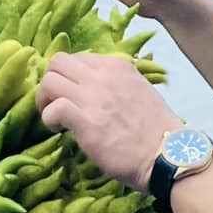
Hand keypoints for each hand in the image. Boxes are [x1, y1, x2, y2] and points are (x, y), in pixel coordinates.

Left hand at [35, 52, 177, 193]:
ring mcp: (94, 96)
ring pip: (49, 80)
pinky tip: (58, 130)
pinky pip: (53, 108)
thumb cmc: (155, 129)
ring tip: (54, 118)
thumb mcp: (140, 89)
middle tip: (54, 103)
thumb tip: (92, 88)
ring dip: (45, 100)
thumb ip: (116, 83)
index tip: (71, 95)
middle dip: (50, 82)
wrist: (167, 155)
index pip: (78, 58)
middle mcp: (103, 75)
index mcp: (117, 66)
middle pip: (58, 62)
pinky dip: (49, 118)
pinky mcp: (86, 120)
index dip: (68, 76)